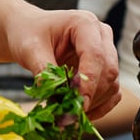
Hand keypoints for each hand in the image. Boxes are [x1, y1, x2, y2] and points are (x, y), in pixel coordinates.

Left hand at [4, 7, 120, 118]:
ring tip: (70, 115)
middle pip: (108, 70)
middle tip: (70, 114)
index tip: (78, 104)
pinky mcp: (104, 69)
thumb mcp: (30, 49)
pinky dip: (100, 107)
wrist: (27, 32)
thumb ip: (44, 71)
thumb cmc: (29, 33)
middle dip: (90, 96)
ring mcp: (106, 52)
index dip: (89, 82)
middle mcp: (101, 36)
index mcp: (85, 24)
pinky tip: (82, 115)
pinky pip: (111, 92)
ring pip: (112, 84)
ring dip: (95, 104)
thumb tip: (55, 97)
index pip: (95, 55)